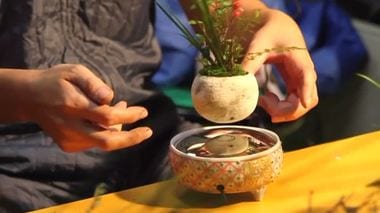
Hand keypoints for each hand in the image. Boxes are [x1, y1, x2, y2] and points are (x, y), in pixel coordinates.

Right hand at [24, 64, 151, 151]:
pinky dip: (106, 133)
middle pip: (107, 141)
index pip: (107, 117)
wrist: (29, 98)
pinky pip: (94, 143)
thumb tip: (111, 97)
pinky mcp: (67, 145)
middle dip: (131, 139)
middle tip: (148, 132)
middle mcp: (70, 127)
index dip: (128, 116)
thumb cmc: (55, 81)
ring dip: (118, 130)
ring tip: (123, 112)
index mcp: (73, 106)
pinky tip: (107, 120)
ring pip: (102, 143)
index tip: (143, 112)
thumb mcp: (74, 71)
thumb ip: (93, 84)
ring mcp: (68, 139)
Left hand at [241, 9, 317, 122]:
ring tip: (263, 100)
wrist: (278, 26)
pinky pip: (294, 103)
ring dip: (283, 111)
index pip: (308, 78)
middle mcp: (306, 74)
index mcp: (300, 61)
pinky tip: (266, 98)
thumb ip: (249, 62)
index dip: (307, 92)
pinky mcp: (295, 85)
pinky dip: (280, 107)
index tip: (302, 104)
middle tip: (264, 104)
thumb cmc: (270, 33)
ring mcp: (302, 82)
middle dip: (288, 110)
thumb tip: (237, 82)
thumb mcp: (258, 45)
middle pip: (307, 101)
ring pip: (302, 106)